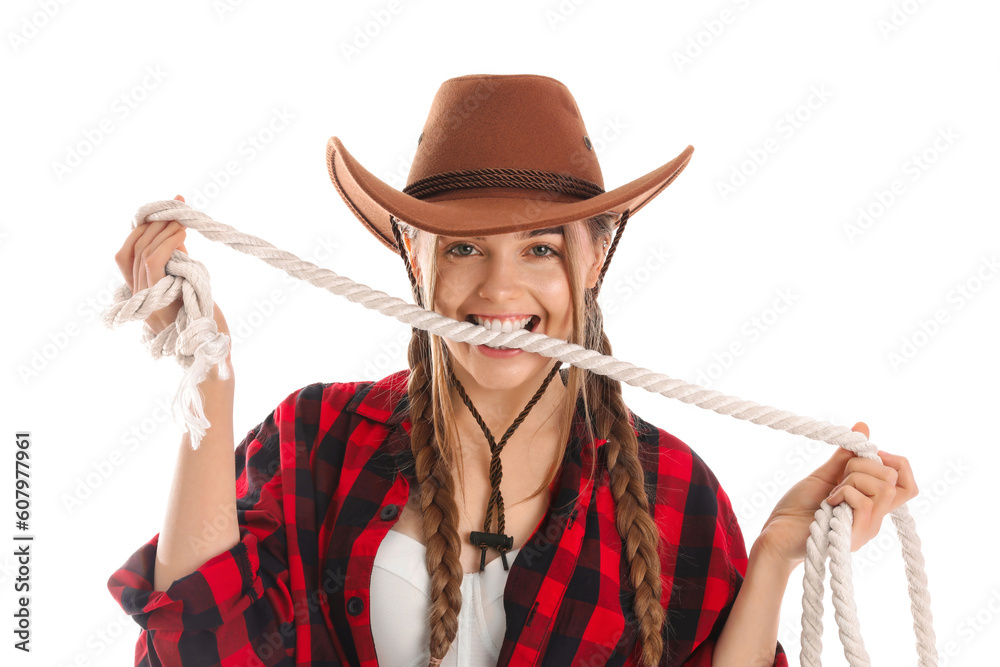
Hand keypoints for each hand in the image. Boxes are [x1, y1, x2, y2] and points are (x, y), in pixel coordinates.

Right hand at [113, 194, 230, 342]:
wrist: (212, 347)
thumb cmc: (203, 317)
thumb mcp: (188, 281)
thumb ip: (176, 259)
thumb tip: (175, 229)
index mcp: (140, 290)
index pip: (127, 253)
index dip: (142, 227)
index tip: (167, 206)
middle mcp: (137, 294)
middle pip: (132, 249)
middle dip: (154, 223)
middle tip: (177, 207)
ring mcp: (145, 299)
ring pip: (143, 253)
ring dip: (164, 230)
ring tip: (183, 219)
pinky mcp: (158, 300)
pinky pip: (154, 264)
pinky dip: (167, 244)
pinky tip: (182, 233)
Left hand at [755, 422, 918, 568]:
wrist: (778, 532)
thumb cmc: (799, 507)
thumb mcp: (825, 475)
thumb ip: (845, 456)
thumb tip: (863, 426)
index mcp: (872, 503)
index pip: (907, 485)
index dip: (897, 464)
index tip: (870, 456)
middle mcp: (875, 518)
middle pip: (893, 480)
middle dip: (863, 465)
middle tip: (840, 477)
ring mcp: (867, 528)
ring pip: (882, 489)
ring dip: (853, 480)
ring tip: (833, 492)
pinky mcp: (855, 535)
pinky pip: (865, 503)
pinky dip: (844, 492)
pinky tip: (828, 502)